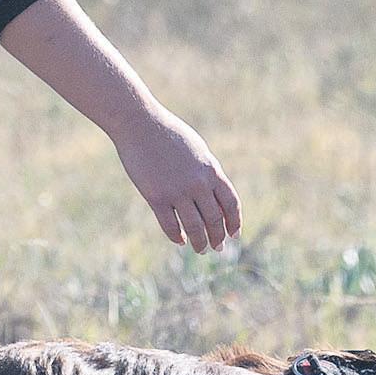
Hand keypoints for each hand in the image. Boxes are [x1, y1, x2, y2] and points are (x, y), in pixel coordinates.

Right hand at [117, 109, 242, 251]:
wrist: (140, 125)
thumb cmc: (169, 135)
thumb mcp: (197, 151)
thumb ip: (208, 172)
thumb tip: (215, 194)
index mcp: (211, 171)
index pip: (231, 204)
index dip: (234, 222)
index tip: (234, 234)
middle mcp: (198, 184)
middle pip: (214, 220)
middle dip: (218, 237)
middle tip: (217, 248)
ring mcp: (177, 192)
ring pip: (194, 227)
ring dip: (199, 242)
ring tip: (201, 249)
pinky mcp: (156, 197)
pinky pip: (170, 225)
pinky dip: (177, 236)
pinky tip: (179, 240)